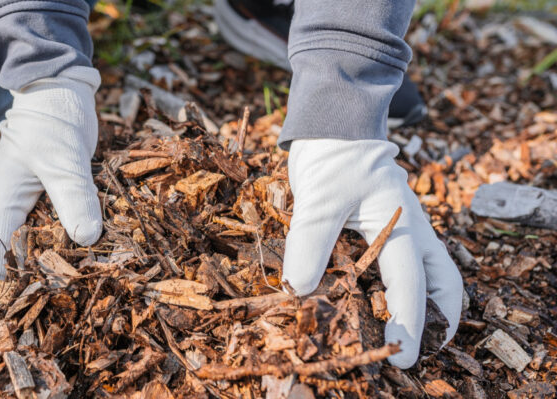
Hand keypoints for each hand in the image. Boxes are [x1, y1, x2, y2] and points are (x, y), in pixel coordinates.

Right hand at [0, 67, 102, 311]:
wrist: (58, 92)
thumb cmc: (53, 122)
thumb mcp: (63, 159)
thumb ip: (73, 196)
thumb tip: (87, 239)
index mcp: (3, 198)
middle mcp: (6, 201)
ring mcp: (22, 197)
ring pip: (7, 240)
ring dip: (10, 269)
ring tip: (18, 298)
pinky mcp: (40, 193)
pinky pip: (31, 227)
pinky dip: (34, 248)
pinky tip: (50, 262)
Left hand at [283, 139, 461, 367]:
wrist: (332, 123)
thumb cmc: (330, 157)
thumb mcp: (318, 200)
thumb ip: (310, 243)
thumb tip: (299, 291)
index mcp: (402, 223)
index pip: (410, 281)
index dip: (408, 321)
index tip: (402, 355)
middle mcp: (411, 228)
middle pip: (443, 280)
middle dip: (439, 318)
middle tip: (423, 349)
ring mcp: (403, 226)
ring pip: (431, 271)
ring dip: (427, 303)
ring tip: (410, 332)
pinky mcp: (387, 225)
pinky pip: (406, 261)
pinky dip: (404, 285)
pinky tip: (381, 300)